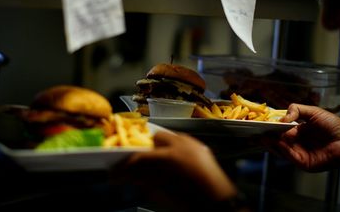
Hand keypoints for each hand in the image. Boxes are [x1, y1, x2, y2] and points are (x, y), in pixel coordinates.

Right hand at [111, 131, 238, 210]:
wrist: (220, 203)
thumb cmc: (191, 200)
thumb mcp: (164, 194)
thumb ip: (146, 181)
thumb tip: (130, 176)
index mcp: (171, 157)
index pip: (142, 156)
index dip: (128, 163)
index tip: (119, 170)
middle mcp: (182, 144)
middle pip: (157, 138)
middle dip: (148, 149)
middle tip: (142, 164)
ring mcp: (194, 144)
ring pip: (171, 137)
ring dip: (162, 147)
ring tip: (160, 163)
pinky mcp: (202, 147)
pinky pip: (184, 142)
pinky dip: (176, 149)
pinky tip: (176, 162)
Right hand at [263, 103, 339, 174]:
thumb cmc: (333, 126)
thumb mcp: (313, 112)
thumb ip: (296, 110)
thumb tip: (281, 118)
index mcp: (298, 131)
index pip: (279, 130)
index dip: (269, 127)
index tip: (259, 123)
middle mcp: (296, 142)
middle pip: (276, 140)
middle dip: (265, 136)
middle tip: (254, 131)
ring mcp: (298, 153)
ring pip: (279, 148)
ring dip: (270, 142)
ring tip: (261, 136)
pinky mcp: (301, 162)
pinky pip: (288, 155)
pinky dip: (281, 148)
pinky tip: (276, 141)